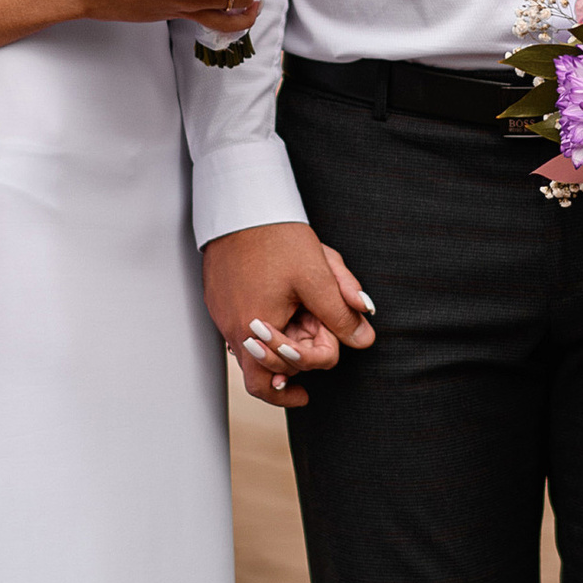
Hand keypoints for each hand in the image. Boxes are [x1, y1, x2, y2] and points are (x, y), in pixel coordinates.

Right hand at [203, 222, 375, 406]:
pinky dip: (262, 332)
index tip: (324, 363)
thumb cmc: (278, 238)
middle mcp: (232, 328)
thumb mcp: (319, 276)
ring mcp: (221, 314)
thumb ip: (342, 312)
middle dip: (290, 367)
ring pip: (249, 353)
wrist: (241, 204)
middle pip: (259, 373)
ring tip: (299, 335)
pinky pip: (239, 331)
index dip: (308, 368)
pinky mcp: (218, 300)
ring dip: (276, 350)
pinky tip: (280, 312)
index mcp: (257, 328)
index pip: (278, 377)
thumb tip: (364, 340)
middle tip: (311, 359)